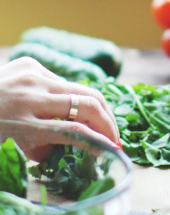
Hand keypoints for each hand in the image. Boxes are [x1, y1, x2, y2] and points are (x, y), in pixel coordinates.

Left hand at [0, 58, 119, 157]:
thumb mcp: (8, 150)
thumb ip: (41, 149)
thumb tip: (71, 145)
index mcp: (20, 123)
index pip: (74, 131)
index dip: (99, 140)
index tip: (113, 150)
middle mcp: (30, 95)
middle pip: (88, 103)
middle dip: (108, 120)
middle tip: (115, 135)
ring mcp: (31, 75)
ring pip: (80, 89)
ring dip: (95, 107)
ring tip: (101, 122)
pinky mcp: (30, 64)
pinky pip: (60, 81)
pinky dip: (67, 95)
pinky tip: (61, 106)